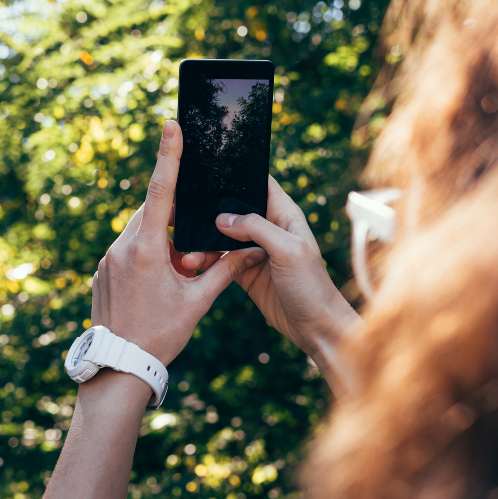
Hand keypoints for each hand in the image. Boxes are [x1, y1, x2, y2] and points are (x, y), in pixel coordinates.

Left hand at [91, 120, 235, 366]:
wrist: (118, 367)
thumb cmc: (160, 335)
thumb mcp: (197, 302)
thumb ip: (223, 271)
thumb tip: (250, 250)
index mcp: (146, 250)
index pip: (161, 191)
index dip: (168, 155)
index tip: (170, 125)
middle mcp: (121, 248)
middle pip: (152, 214)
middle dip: (173, 223)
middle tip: (189, 252)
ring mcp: (107, 261)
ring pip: (138, 235)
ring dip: (159, 245)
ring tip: (174, 278)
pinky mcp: (101, 273)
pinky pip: (126, 253)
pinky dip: (144, 259)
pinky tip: (153, 288)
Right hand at [184, 176, 360, 394]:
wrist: (314, 327)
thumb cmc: (311, 286)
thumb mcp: (288, 251)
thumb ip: (256, 228)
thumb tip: (222, 218)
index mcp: (284, 214)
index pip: (259, 183)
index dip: (236, 174)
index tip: (208, 171)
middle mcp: (269, 227)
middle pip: (234, 208)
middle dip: (210, 209)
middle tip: (182, 211)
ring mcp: (255, 249)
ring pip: (222, 235)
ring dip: (203, 240)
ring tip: (186, 249)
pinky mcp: (245, 270)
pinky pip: (220, 259)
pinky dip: (206, 260)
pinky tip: (193, 263)